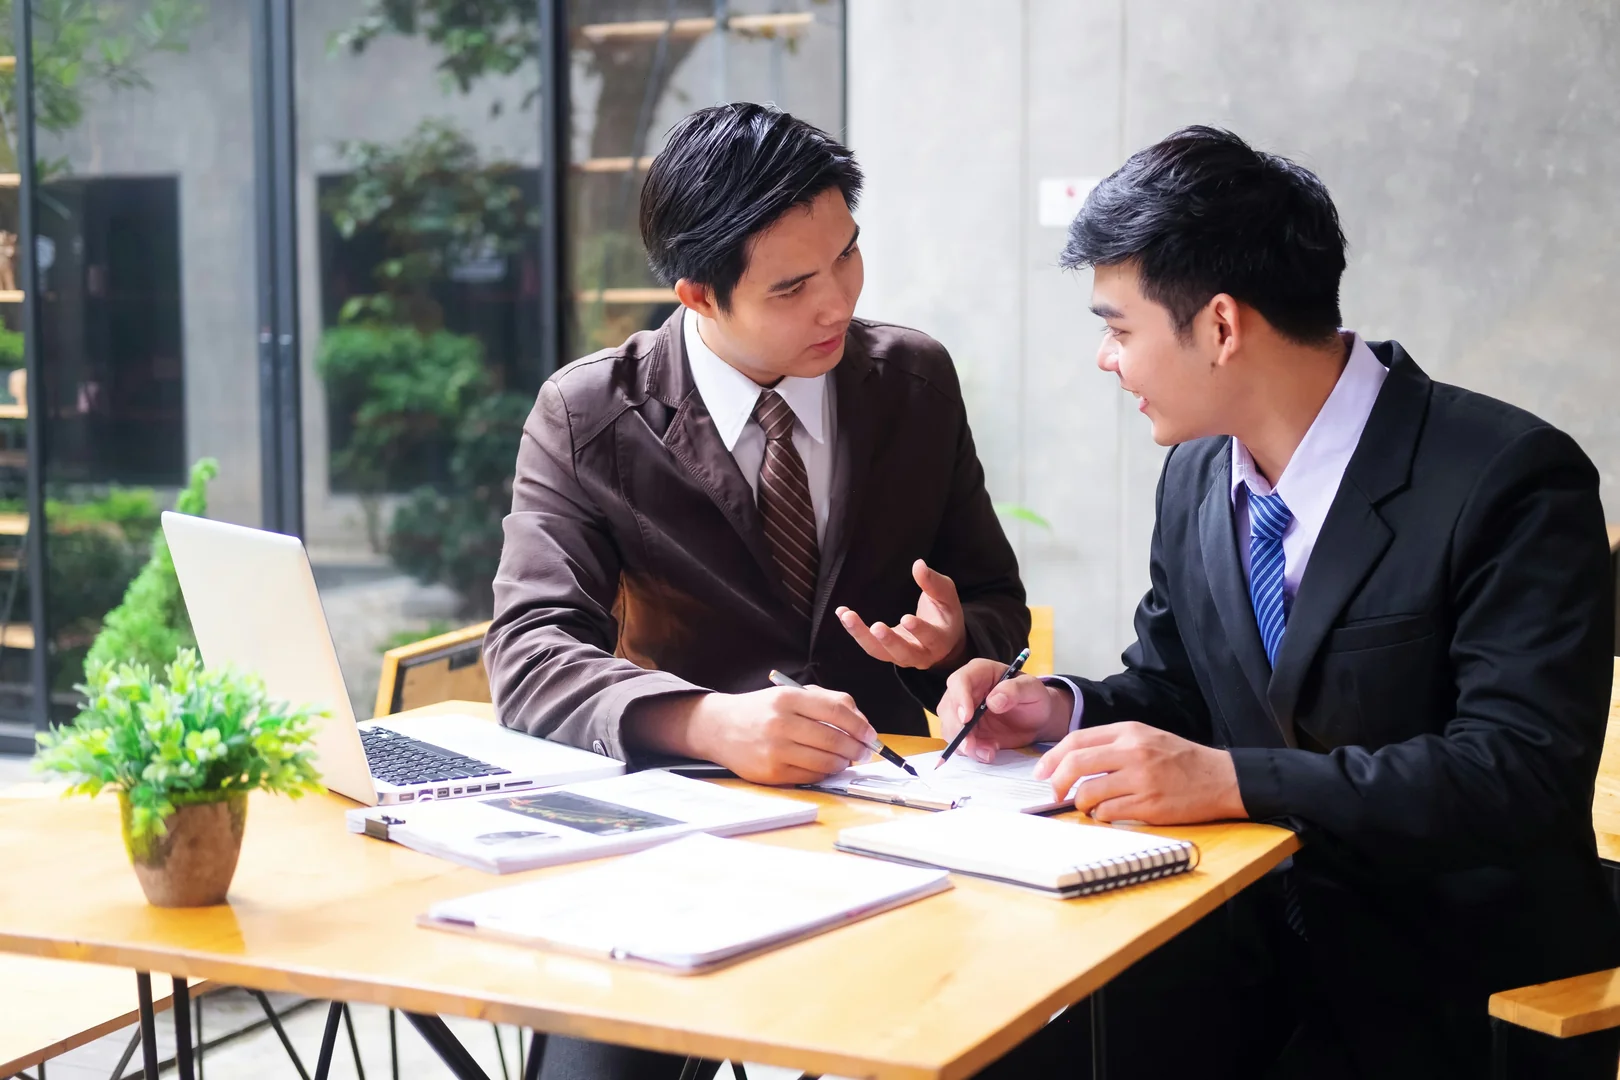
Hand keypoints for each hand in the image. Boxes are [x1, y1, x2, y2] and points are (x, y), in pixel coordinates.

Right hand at [688, 686, 877, 785]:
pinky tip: (826, 766)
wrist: (718, 727)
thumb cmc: (761, 710)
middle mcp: (781, 723)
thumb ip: (827, 701)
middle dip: (857, 749)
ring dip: (843, 763)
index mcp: (788, 698)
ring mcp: (775, 750)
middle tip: (865, 752)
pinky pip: (810, 776)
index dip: (860, 725)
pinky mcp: (771, 772)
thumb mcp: (790, 694)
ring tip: (847, 760)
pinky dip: (825, 773)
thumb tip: (861, 723)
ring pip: (825, 761)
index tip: (871, 735)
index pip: (836, 711)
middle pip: (834, 740)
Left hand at [838, 560, 966, 670]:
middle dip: (889, 641)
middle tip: (876, 627)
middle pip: (903, 653)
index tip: (906, 618)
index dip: (920, 630)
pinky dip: (855, 631)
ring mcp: (901, 657)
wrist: (942, 638)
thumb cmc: (944, 613)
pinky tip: (842, 613)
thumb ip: (934, 582)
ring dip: (862, 636)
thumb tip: (918, 565)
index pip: (931, 638)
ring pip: (880, 653)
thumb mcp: (946, 595)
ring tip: (848, 616)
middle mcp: (921, 655)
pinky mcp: (886, 653)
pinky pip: (869, 645)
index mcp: (940, 641)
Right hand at [936, 658, 1071, 761]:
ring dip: (964, 744)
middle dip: (957, 728)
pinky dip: (971, 752)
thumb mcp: (1032, 689)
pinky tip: (988, 754)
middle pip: (948, 707)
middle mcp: (964, 690)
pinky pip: (958, 743)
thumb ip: (1015, 690)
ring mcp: (961, 712)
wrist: (1035, 719)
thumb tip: (993, 701)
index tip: (967, 718)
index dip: (959, 699)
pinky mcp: (964, 731)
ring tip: (988, 753)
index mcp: (979, 672)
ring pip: (949, 728)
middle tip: (972, 745)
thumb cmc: (1033, 697)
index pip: (959, 681)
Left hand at [1034, 721, 1246, 823]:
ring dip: (1082, 803)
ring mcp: (1141, 779)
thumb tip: (1070, 763)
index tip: (1041, 773)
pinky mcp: (1149, 805)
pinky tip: (1112, 812)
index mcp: (1129, 731)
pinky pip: (1108, 813)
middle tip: (1053, 794)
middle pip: (1075, 764)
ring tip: (1092, 805)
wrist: (1222, 778)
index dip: (1051, 758)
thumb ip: (1111, 745)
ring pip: (1089, 793)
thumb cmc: (1180, 760)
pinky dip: (1102, 816)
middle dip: (1056, 782)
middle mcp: (1133, 751)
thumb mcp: (1146, 738)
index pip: (1076, 740)